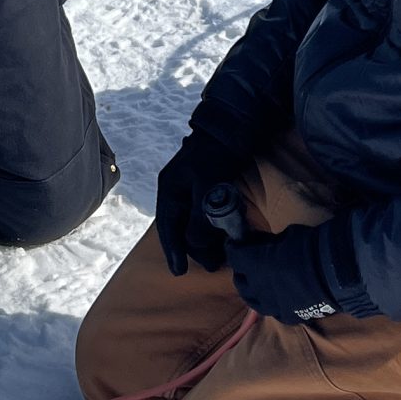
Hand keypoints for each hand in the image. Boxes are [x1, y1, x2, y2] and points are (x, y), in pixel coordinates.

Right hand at [154, 136, 246, 275]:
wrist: (232, 127)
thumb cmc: (216, 155)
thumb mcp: (207, 187)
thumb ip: (200, 217)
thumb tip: (196, 245)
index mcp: (169, 189)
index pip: (167, 227)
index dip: (173, 250)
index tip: (179, 272)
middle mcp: (177, 191)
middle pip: (181, 227)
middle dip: (195, 248)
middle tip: (213, 264)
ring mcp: (191, 189)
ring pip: (194, 222)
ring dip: (206, 239)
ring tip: (222, 254)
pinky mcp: (207, 188)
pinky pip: (205, 215)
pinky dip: (213, 228)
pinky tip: (225, 236)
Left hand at [228, 215, 376, 324]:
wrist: (335, 275)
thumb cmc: (311, 248)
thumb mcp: (288, 234)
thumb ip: (273, 242)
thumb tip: (269, 244)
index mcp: (254, 263)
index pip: (234, 256)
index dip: (234, 248)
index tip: (237, 242)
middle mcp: (257, 287)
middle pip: (239, 281)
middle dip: (241, 271)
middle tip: (247, 263)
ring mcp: (271, 305)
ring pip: (252, 301)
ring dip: (251, 290)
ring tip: (257, 284)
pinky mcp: (287, 316)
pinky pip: (272, 311)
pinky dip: (271, 303)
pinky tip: (276, 297)